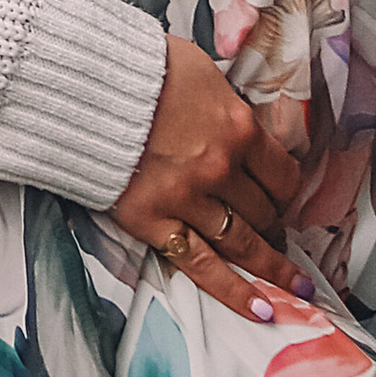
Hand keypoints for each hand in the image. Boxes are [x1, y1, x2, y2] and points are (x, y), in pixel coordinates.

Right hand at [110, 37, 302, 324]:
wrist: (79, 83)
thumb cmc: (136, 67)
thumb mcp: (198, 68)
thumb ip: (226, 102)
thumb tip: (239, 119)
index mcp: (237, 128)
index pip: (283, 174)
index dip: (286, 190)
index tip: (282, 197)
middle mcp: (220, 169)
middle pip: (264, 211)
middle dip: (272, 223)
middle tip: (275, 233)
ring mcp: (188, 199)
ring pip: (243, 243)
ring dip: (273, 267)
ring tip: (296, 289)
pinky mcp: (153, 222)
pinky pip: (203, 266)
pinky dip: (234, 292)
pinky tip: (261, 309)